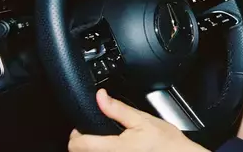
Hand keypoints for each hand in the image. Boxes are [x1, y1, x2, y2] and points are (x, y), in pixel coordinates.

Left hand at [68, 89, 206, 151]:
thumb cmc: (165, 142)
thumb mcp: (142, 119)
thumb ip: (117, 109)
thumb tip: (100, 96)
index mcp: (114, 148)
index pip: (77, 145)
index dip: (76, 134)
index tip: (82, 128)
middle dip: (85, 141)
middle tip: (97, 132)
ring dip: (94, 149)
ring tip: (108, 141)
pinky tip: (115, 149)